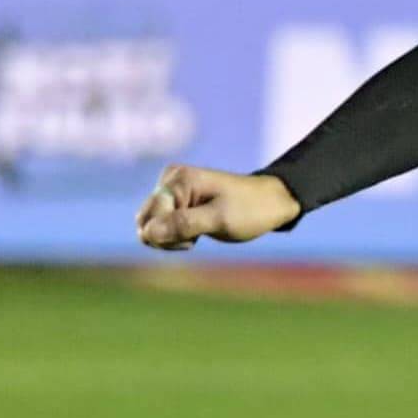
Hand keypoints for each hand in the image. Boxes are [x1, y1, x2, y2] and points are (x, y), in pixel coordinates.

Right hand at [137, 165, 300, 250]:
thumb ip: (184, 225)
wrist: (272, 202)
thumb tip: (148, 233)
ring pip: (150, 226)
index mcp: (177, 180)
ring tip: (200, 232)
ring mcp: (172, 189)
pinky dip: (176, 235)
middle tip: (198, 236)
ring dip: (172, 237)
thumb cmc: (251, 210)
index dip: (170, 236)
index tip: (197, 236)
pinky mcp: (177, 200)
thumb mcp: (220, 220)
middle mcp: (169, 180)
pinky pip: (160, 224)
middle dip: (168, 237)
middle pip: (144, 222)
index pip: (149, 219)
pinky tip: (197, 231)